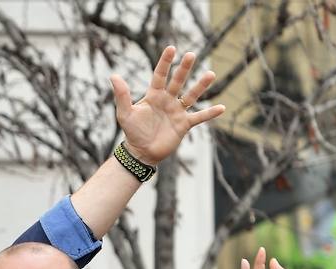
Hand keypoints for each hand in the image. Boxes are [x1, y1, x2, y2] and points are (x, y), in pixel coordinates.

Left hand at [112, 46, 224, 165]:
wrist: (141, 153)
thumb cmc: (132, 133)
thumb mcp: (125, 114)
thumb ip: (121, 95)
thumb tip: (113, 76)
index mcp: (154, 95)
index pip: (160, 75)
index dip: (165, 63)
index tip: (171, 48)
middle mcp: (167, 100)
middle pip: (178, 81)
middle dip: (184, 69)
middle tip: (191, 55)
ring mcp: (177, 112)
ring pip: (191, 96)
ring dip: (201, 86)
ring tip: (210, 74)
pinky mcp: (184, 124)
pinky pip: (199, 117)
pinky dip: (210, 114)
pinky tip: (222, 107)